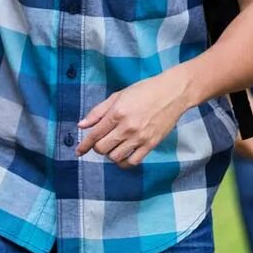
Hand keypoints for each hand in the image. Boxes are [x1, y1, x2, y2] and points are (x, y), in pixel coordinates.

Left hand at [76, 69, 190, 167]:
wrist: (173, 92)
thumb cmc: (146, 90)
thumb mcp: (119, 95)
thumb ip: (98, 111)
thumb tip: (81, 125)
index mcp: (117, 113)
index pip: (94, 134)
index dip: (84, 145)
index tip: (79, 151)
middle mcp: (127, 127)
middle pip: (102, 148)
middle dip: (98, 147)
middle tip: (103, 141)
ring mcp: (140, 137)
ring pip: (115, 157)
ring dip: (111, 153)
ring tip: (115, 146)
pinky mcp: (151, 144)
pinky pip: (132, 161)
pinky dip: (124, 162)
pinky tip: (125, 154)